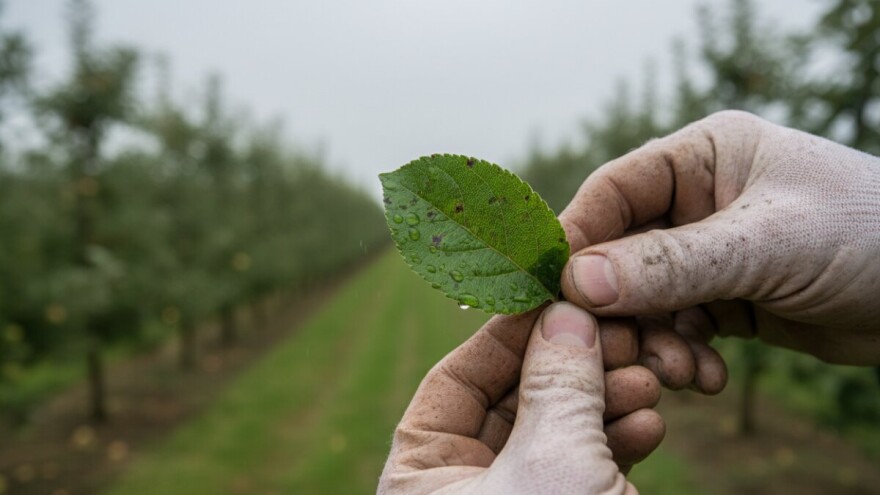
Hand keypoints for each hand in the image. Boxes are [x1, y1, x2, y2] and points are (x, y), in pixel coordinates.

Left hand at [379, 303, 654, 493]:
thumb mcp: (550, 466)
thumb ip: (557, 384)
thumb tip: (565, 313)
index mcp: (421, 477)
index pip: (457, 380)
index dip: (508, 332)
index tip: (557, 294)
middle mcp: (460, 489)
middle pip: (514, 400)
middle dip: (571, 368)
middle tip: (619, 334)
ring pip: (557, 433)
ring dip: (604, 403)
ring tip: (645, 382)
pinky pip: (582, 469)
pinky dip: (616, 444)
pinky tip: (649, 423)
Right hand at [559, 110, 879, 366]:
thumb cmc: (868, 235)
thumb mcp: (766, 245)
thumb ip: (671, 263)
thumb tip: (579, 281)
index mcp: (704, 157)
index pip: (614, 192)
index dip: (578, 240)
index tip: (553, 291)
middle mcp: (699, 201)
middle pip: (622, 254)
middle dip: (620, 308)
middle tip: (619, 354)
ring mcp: (710, 253)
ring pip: (647, 300)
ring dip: (654, 342)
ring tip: (680, 374)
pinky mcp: (727, 299)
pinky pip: (679, 329)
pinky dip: (684, 357)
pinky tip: (707, 379)